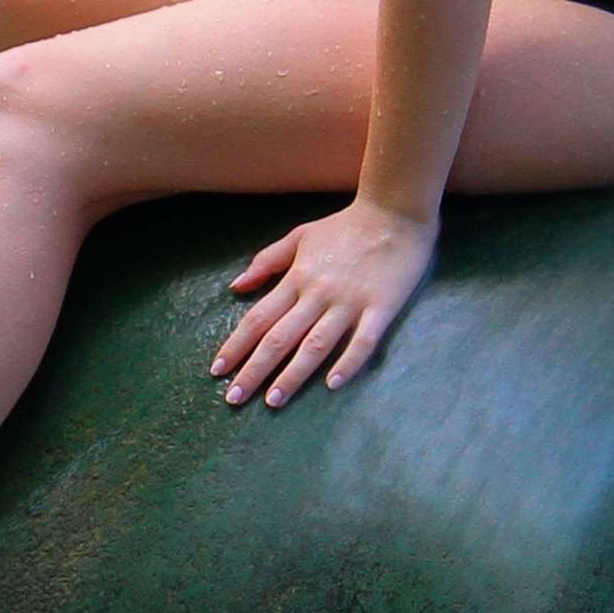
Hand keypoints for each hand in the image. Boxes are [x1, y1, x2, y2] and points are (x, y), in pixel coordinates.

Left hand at [213, 201, 434, 405]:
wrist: (395, 211)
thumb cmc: (345, 226)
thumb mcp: (299, 236)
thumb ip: (267, 261)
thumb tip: (236, 286)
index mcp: (297, 278)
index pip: (259, 318)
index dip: (236, 345)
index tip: (218, 371)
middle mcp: (318, 293)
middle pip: (280, 337)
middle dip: (254, 370)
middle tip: (234, 398)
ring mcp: (350, 302)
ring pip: (315, 344)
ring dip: (292, 375)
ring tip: (273, 401)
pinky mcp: (381, 308)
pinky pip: (363, 341)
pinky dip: (348, 363)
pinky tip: (332, 385)